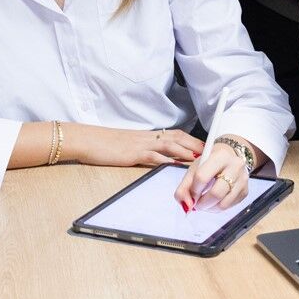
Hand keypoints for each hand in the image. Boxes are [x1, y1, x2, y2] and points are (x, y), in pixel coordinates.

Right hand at [65, 124, 202, 167]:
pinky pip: (152, 155)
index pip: (173, 134)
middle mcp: (147, 137)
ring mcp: (140, 144)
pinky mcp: (132, 153)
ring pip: (168, 143)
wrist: (87, 139)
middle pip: (176, 136)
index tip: (205, 146)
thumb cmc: (105, 145)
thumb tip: (157, 157)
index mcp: (146, 135)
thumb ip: (143, 150)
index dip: (190, 139)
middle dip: (195, 144)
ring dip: (185, 150)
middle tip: (211, 152)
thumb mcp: (127, 146)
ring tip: (200, 158)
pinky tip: (175, 164)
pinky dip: (166, 159)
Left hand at [173, 138, 253, 210]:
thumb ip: (184, 187)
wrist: (229, 157)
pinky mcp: (245, 191)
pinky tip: (214, 202)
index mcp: (219, 156)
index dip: (193, 190)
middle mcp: (235, 166)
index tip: (190, 195)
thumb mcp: (194, 168)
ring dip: (210, 208)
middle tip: (196, 205)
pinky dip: (218, 208)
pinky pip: (230, 206)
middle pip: (216, 193)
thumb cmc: (209, 163)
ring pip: (224, 204)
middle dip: (202, 204)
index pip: (202, 177)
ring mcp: (242, 180)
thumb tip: (185, 206)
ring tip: (204, 204)